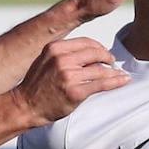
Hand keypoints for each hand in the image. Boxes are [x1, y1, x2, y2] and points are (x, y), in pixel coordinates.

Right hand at [14, 36, 128, 126]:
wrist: (25, 106)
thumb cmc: (36, 86)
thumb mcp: (46, 60)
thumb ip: (64, 54)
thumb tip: (89, 52)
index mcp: (55, 48)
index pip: (85, 42)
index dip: (99, 47)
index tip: (104, 53)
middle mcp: (62, 59)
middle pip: (95, 53)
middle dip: (108, 57)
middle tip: (112, 63)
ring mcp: (69, 75)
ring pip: (100, 69)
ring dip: (114, 71)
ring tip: (120, 74)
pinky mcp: (75, 92)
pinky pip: (102, 84)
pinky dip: (116, 81)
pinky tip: (124, 80)